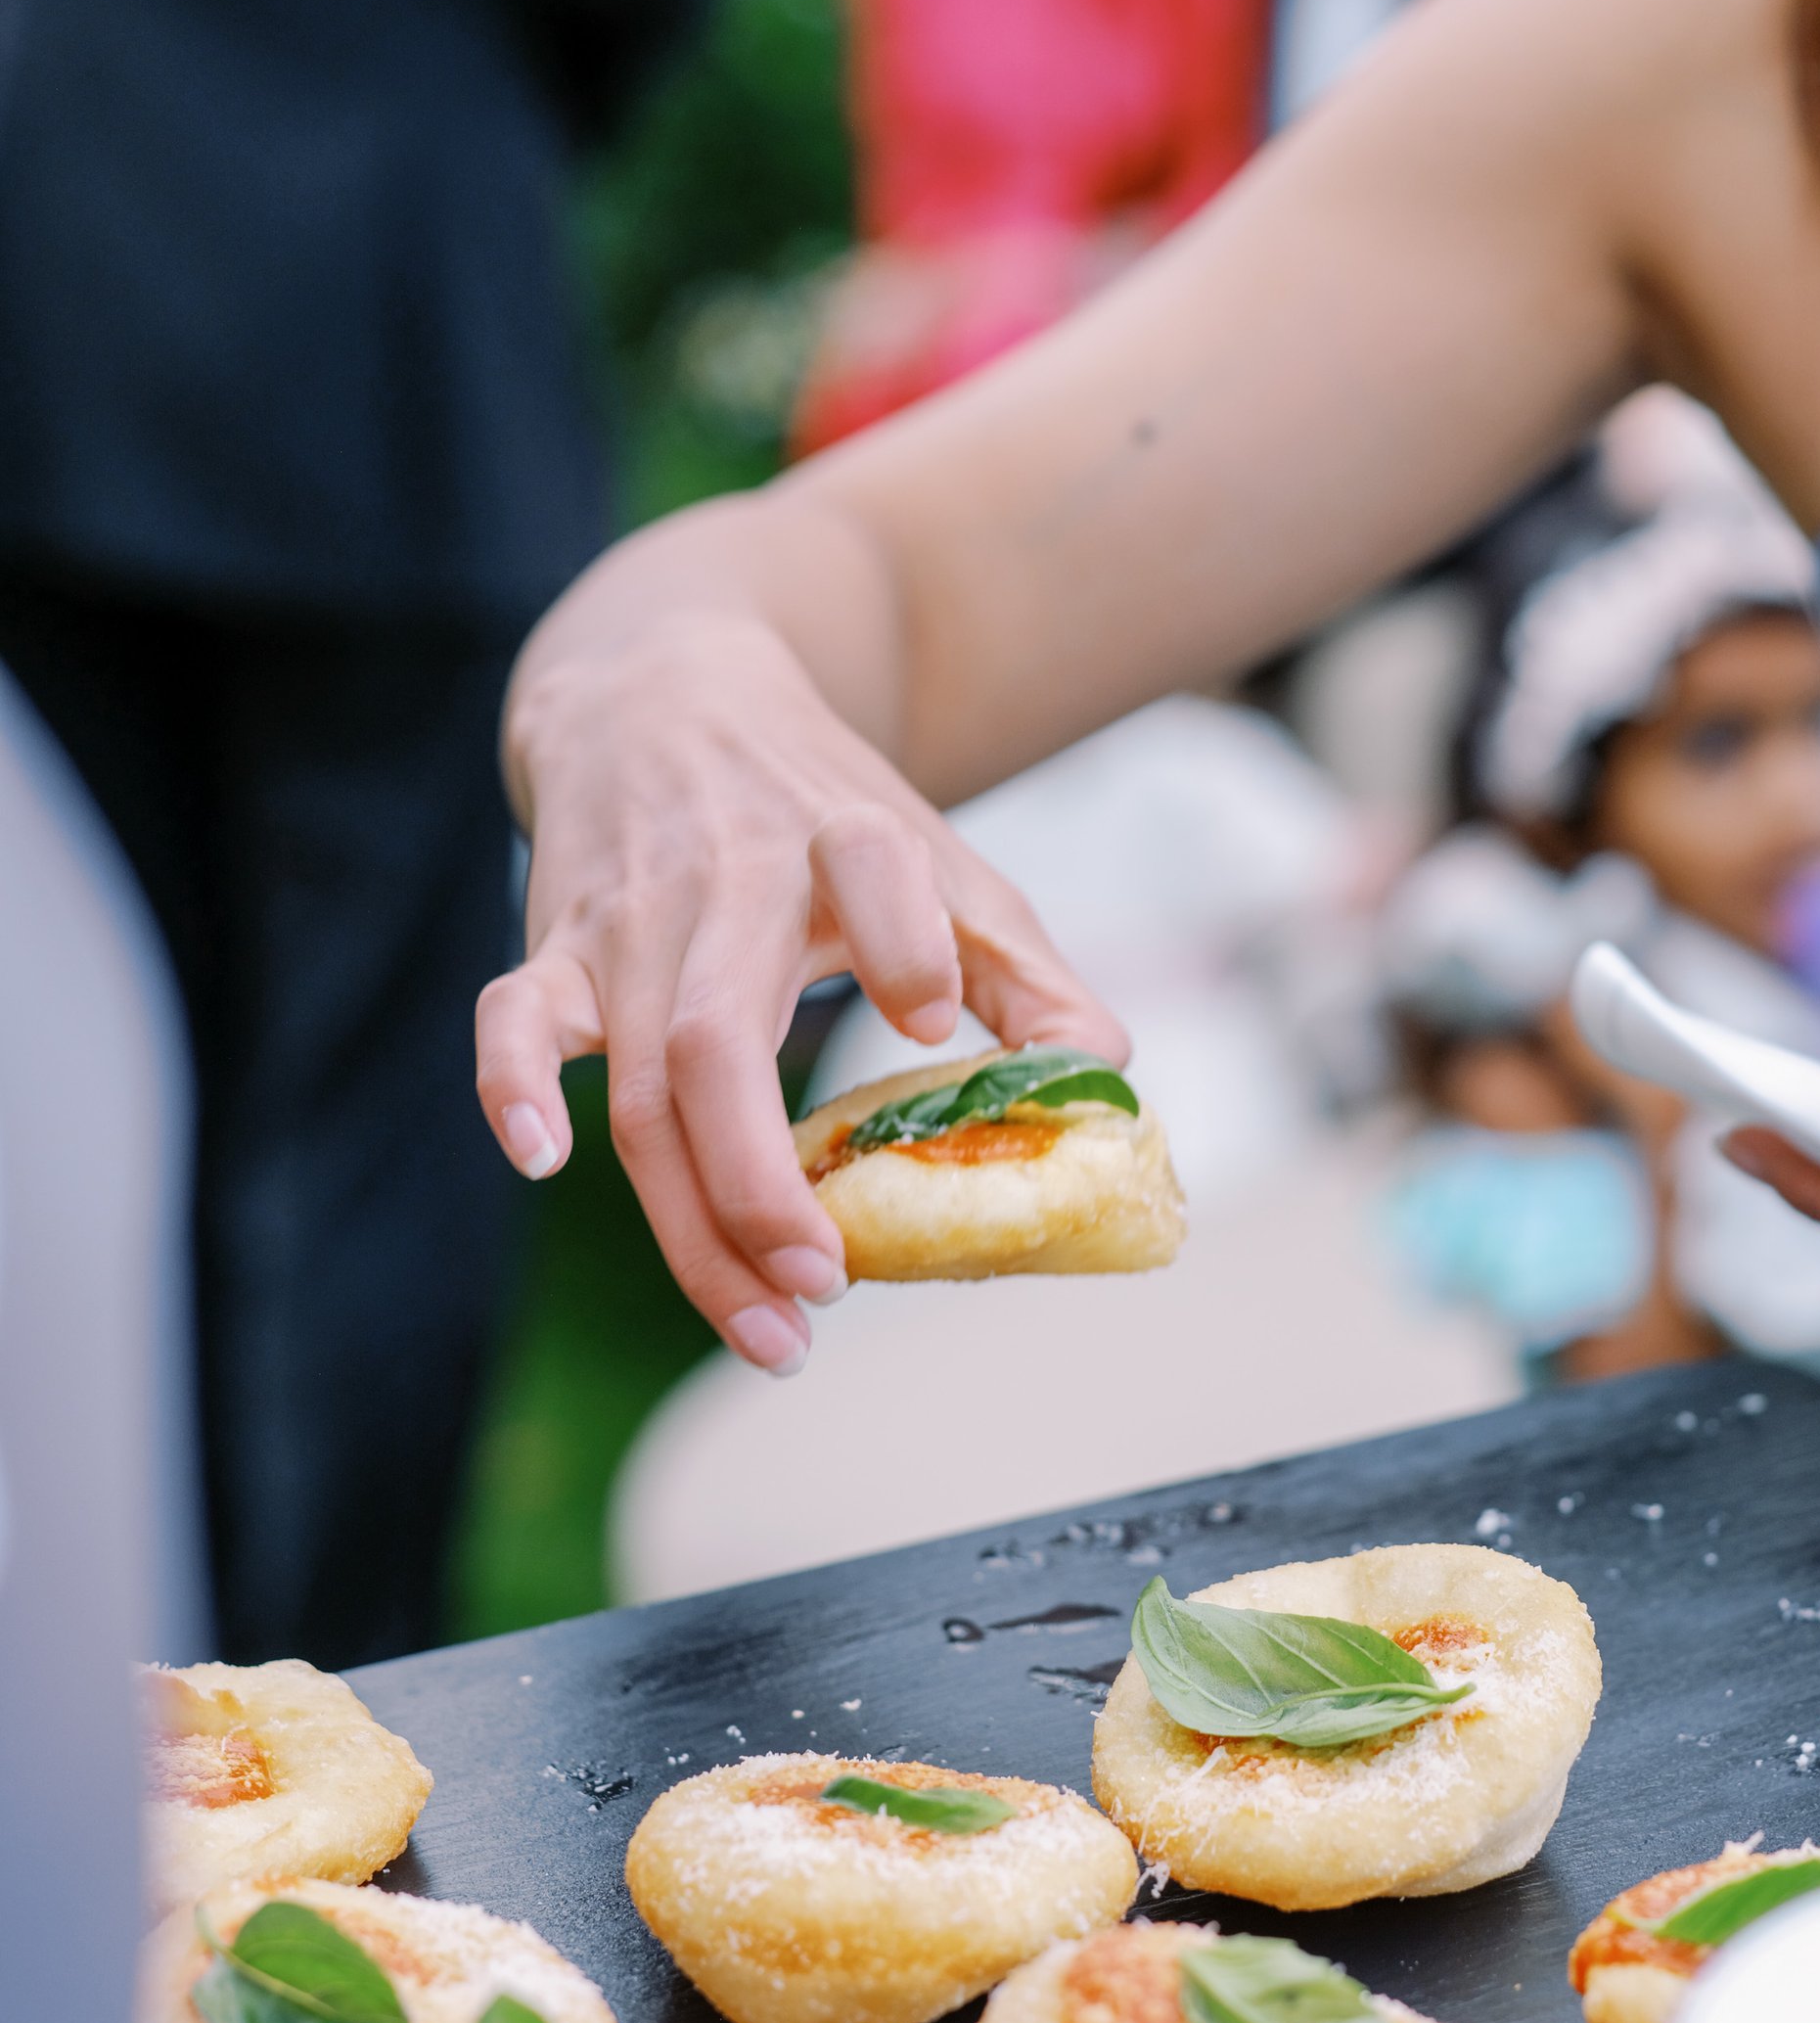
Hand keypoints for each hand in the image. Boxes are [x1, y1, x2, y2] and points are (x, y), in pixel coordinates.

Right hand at [475, 599, 1123, 1373]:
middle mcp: (726, 884)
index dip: (904, 947)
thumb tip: (1107, 1075)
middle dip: (760, 1185)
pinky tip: (543, 1162)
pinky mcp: (556, 941)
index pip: (873, 870)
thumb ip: (1025, 970)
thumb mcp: (941, 859)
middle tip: (825, 1288)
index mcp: (843, 840)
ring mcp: (629, 921)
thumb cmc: (823, 808)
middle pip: (716, 1047)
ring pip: (638, 1084)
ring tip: (764, 1328)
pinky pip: (509, 1020)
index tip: (933, 1025)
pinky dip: (511, 1089)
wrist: (665, 694)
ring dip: (691, 1221)